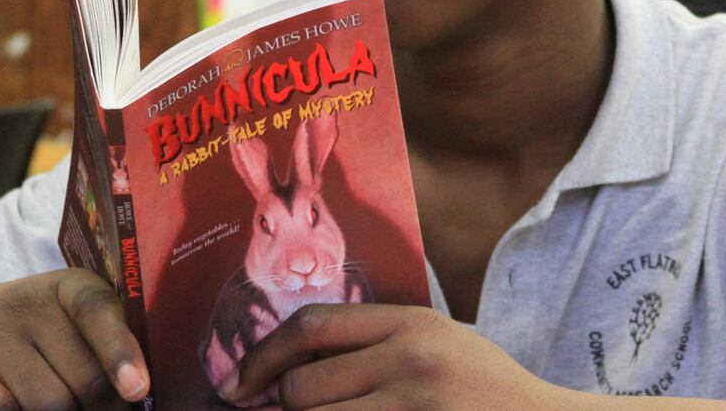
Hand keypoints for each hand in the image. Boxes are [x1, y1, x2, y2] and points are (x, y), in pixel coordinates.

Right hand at [0, 268, 148, 410]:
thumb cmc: (33, 338)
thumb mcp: (71, 328)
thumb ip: (103, 354)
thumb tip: (132, 396)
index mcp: (71, 286)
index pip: (98, 311)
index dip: (120, 351)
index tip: (137, 389)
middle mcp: (27, 299)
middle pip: (83, 379)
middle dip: (98, 407)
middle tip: (93, 407)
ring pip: (47, 404)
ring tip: (55, 405)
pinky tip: (17, 406)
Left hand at [220, 303, 563, 409]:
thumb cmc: (487, 391)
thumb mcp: (440, 345)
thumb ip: (378, 343)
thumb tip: (290, 364)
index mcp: (412, 323)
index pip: (312, 325)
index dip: (263, 354)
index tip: (238, 381)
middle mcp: (409, 359)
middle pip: (302, 386)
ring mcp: (413, 406)